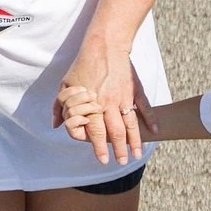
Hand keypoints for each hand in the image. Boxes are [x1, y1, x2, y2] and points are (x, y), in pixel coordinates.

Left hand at [53, 32, 146, 167]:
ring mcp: (124, 98)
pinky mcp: (135, 91)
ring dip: (134, 142)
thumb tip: (56, 124)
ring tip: (136, 155)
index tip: (103, 159)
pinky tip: (154, 132)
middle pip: (115, 132)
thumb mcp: (65, 85)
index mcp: (92, 103)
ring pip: (131, 125)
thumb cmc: (82, 66)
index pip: (95, 131)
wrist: (104, 46)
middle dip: (118, 150)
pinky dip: (151, 120)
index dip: (98, 147)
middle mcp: (108, 103)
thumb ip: (60, 106)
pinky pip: (145, 108)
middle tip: (121, 163)